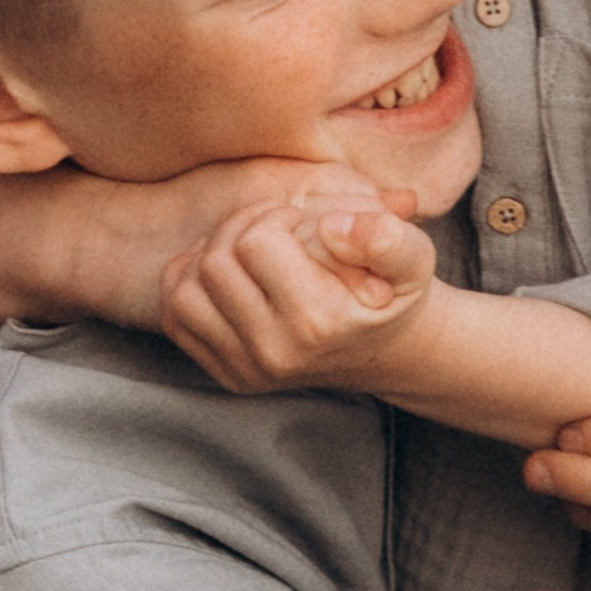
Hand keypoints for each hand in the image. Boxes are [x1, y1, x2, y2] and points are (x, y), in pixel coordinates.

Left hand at [160, 204, 436, 393]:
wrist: (387, 350)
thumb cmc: (393, 293)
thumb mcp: (414, 258)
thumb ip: (387, 236)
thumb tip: (335, 229)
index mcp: (317, 321)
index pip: (257, 241)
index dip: (277, 215)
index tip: (302, 222)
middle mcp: (275, 353)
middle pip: (215, 263)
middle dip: (240, 230)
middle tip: (274, 230)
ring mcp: (246, 370)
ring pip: (184, 291)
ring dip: (209, 257)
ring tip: (247, 251)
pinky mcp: (227, 375)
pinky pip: (176, 318)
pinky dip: (190, 286)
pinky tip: (228, 276)